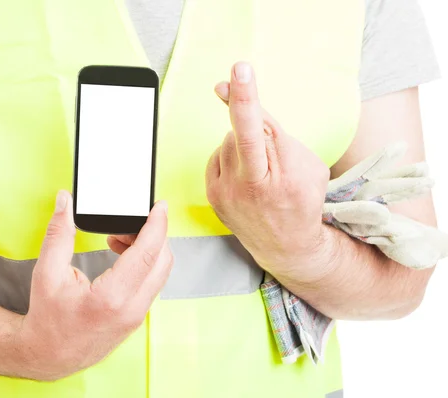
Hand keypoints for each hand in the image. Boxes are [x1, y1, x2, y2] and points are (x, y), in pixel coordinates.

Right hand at [16, 191, 172, 380]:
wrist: (48, 356)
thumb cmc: (47, 318)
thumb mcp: (47, 272)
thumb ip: (59, 233)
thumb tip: (65, 201)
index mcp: (111, 298)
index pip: (147, 253)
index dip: (157, 225)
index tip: (161, 206)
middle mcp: (131, 309)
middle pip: (162, 260)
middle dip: (153, 234)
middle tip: (130, 221)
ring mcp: (137, 316)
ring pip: (160, 273)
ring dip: (149, 249)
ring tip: (119, 238)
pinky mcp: (136, 318)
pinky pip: (152, 283)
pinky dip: (145, 264)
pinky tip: (122, 255)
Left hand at [205, 62, 330, 282]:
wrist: (286, 246)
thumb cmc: (303, 199)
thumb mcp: (310, 166)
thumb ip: (277, 134)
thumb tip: (236, 102)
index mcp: (285, 177)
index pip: (264, 128)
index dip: (248, 98)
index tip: (239, 71)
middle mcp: (252, 186)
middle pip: (241, 131)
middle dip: (240, 101)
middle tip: (238, 72)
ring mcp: (228, 193)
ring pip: (229, 139)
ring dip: (243, 140)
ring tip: (260, 164)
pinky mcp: (213, 195)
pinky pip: (218, 154)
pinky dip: (231, 154)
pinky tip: (244, 170)